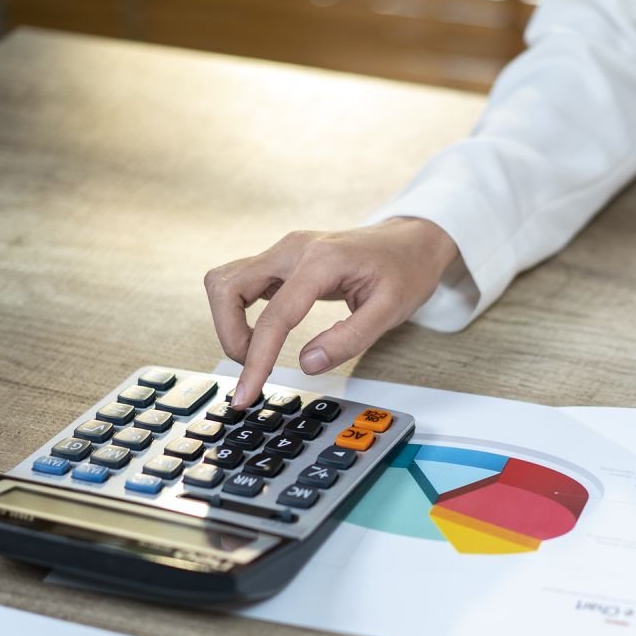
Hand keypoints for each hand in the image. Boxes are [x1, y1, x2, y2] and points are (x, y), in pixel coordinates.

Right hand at [205, 218, 458, 407]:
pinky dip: (238, 312)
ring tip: (258, 353)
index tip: (246, 394)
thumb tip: (306, 365)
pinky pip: (240, 283)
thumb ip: (349, 339)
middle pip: (227, 287)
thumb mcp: (390, 311)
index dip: (256, 359)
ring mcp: (284, 252)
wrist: (411, 241)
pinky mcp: (281, 260)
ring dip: (229, 322)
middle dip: (231, 335)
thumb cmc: (405, 271)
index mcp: (322, 260)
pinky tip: (263, 335)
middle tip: (255, 369)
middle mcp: (293, 249)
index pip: (275, 315)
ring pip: (225, 281)